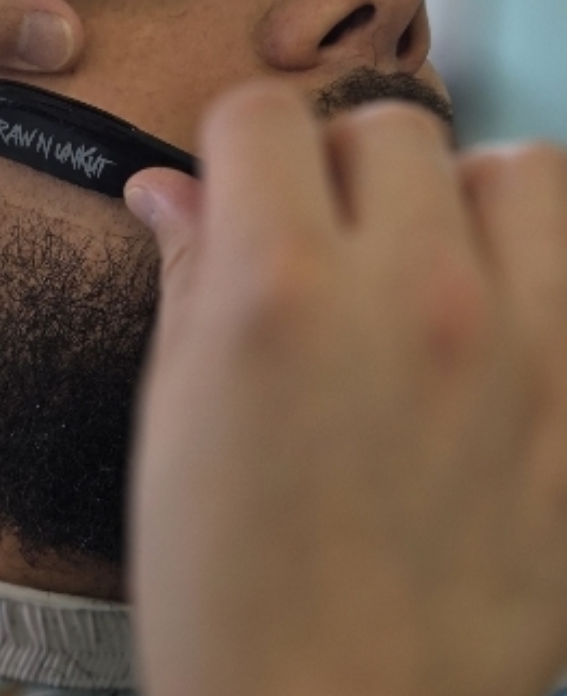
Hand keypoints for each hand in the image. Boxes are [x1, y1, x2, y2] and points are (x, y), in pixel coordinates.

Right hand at [125, 81, 566, 695]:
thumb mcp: (170, 411)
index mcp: (275, 292)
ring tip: (422, 264)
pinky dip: (534, 267)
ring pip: (517, 169)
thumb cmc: (220, 579)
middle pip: (389, 128)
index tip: (235, 182)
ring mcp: (519, 350)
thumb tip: (165, 187)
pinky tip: (488, 323)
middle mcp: (408, 297)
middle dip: (339, 165)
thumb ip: (184, 272)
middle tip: (318, 237)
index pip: (262, 117)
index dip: (233, 142)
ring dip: (459, 198)